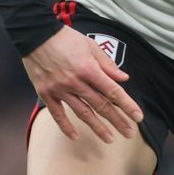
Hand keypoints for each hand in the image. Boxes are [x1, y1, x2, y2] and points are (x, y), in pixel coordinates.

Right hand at [25, 25, 144, 143]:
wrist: (34, 35)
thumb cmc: (65, 38)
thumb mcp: (91, 46)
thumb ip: (107, 64)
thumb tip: (124, 78)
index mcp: (88, 69)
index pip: (113, 91)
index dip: (127, 105)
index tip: (138, 117)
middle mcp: (75, 82)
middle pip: (100, 105)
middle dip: (117, 121)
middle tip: (129, 134)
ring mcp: (60, 89)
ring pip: (82, 112)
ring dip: (97, 127)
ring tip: (110, 139)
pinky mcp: (46, 93)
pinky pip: (57, 114)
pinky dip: (66, 126)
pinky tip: (75, 137)